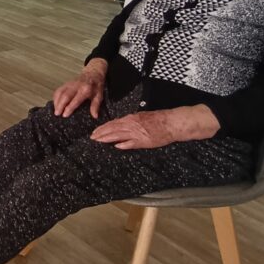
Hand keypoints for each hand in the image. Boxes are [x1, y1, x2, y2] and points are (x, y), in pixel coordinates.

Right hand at [53, 59, 107, 118]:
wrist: (93, 73)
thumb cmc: (96, 85)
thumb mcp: (99, 95)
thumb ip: (95, 105)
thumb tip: (95, 116)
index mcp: (85, 89)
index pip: (75, 100)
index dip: (69, 108)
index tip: (65, 115)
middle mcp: (76, 86)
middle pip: (65, 95)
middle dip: (60, 105)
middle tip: (57, 114)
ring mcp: (70, 84)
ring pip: (60, 92)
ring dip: (56, 101)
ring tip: (55, 110)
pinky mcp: (66, 83)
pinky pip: (58, 90)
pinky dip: (55, 97)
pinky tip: (55, 103)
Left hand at [90, 105, 219, 149]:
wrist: (171, 122)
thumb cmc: (158, 119)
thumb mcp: (141, 116)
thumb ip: (130, 121)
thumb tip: (119, 125)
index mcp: (131, 118)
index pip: (113, 123)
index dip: (102, 128)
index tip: (95, 132)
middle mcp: (131, 125)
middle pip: (112, 129)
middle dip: (101, 133)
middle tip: (92, 138)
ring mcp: (137, 133)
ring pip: (118, 135)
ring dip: (107, 138)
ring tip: (98, 141)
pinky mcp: (144, 141)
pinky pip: (132, 143)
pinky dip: (123, 144)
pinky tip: (116, 147)